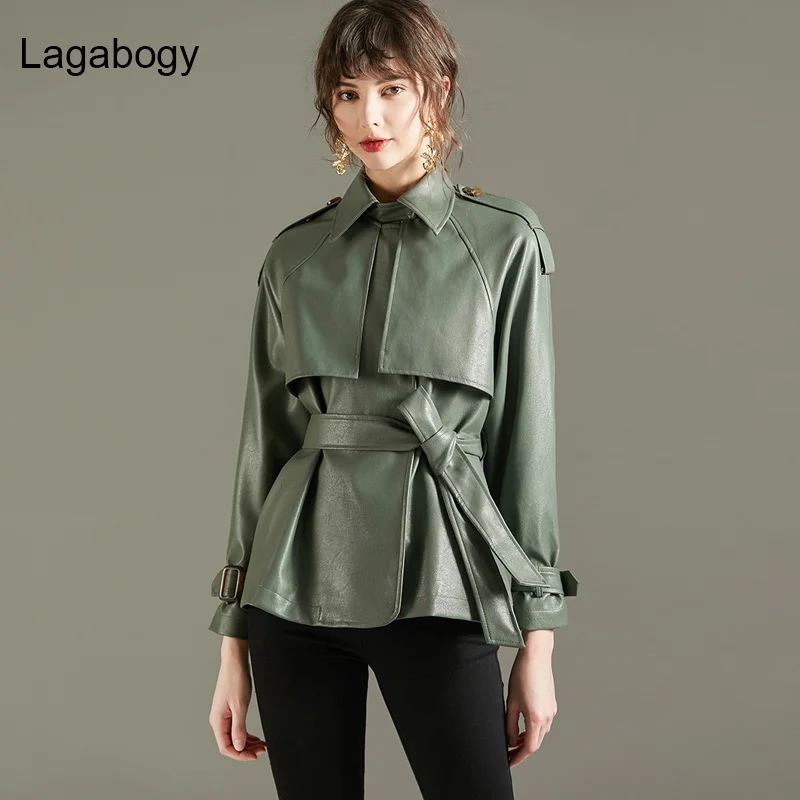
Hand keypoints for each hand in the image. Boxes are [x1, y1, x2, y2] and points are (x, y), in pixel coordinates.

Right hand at [209, 655, 266, 760]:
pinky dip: (245, 734)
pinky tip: (254, 736)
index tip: (255, 755)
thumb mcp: (240, 706)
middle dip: (246, 749)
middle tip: (262, 750)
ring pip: (233, 736)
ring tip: (261, 744)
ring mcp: (223, 715)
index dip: (240, 754)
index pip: (226, 747)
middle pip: (230, 744)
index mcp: (218, 721)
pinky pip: (236, 728)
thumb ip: (239, 728)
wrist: (235, 662)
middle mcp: (218, 720)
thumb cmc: (236, 680)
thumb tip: (239, 747)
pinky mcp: (229, 710)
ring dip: (247, 742)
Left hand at [505, 646, 556, 766]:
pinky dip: (534, 729)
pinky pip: (544, 723)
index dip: (518, 757)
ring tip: (514, 740)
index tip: (509, 762)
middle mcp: (548, 717)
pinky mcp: (551, 703)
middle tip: (509, 753)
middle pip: (536, 742)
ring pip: (540, 733)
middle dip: (522, 750)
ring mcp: (551, 710)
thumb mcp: (511, 702)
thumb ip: (510, 724)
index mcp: (536, 718)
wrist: (536, 655)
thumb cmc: (522, 674)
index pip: (529, 747)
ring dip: (528, 739)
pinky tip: (524, 725)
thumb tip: (511, 741)